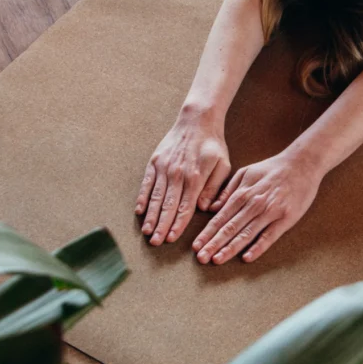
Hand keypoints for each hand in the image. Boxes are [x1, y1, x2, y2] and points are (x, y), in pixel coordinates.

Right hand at [135, 109, 230, 245]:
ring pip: (155, 197)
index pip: (185, 207)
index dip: (178, 224)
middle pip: (168, 205)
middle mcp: (177, 174)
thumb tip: (205, 208)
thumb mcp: (223, 165)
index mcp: (195, 177)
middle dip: (162, 226)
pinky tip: (139, 211)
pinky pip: (146, 183)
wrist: (197, 120)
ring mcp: (163, 167)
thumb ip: (214, 187)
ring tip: (147, 232)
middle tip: (156, 243)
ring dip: (151, 216)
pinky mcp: (155, 162)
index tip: (172, 238)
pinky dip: (142, 198)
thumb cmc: (213, 145)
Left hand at [192, 149, 321, 264]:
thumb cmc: (272, 168)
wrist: (302, 164)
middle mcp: (254, 204)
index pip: (220, 218)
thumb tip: (212, 208)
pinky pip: (269, 236)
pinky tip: (246, 258)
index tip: (196, 246)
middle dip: (213, 244)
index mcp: (242, 193)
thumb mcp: (246, 172)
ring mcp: (270, 212)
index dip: (207, 233)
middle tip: (201, 258)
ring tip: (217, 260)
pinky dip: (257, 247)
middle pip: (230, 228)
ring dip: (230, 248)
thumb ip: (228, 190)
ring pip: (246, 234)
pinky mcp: (285, 218)